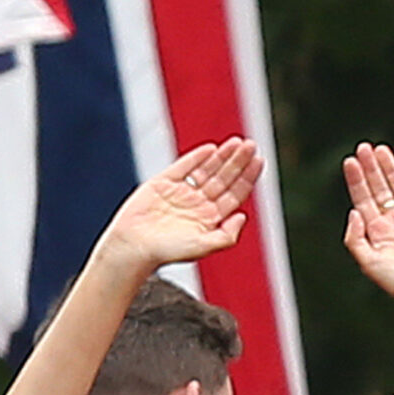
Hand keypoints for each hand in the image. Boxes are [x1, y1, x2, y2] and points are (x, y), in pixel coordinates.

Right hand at [99, 138, 260, 272]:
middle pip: (224, 178)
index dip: (247, 177)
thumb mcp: (203, 247)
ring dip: (222, 156)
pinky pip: (183, 167)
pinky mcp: (162, 183)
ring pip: (207, 170)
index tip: (259, 161)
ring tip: (237, 142)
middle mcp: (198, 204)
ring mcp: (181, 192)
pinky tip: (211, 149)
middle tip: (251, 145)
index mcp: (210, 218)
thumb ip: (227, 235)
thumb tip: (243, 216)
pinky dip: (196, 157)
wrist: (134, 246)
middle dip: (238, 161)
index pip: (234, 193)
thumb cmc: (167, 251)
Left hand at [341, 144, 393, 316]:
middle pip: (379, 188)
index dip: (356, 180)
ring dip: (389, 168)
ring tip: (380, 149)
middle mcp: (393, 223)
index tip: (350, 162)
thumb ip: (355, 239)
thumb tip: (353, 212)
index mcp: (376, 232)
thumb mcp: (369, 263)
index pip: (363, 199)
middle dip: (371, 168)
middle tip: (363, 147)